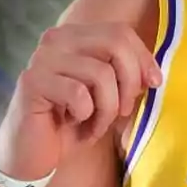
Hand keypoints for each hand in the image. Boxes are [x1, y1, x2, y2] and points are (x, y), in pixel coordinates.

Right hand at [0, 23, 161, 181]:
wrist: (34, 153)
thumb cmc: (76, 121)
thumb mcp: (111, 94)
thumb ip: (130, 75)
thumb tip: (155, 75)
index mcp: (76, 35)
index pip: (121, 32)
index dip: (143, 58)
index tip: (154, 84)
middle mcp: (56, 39)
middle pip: (115, 44)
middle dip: (130, 81)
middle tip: (124, 110)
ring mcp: (41, 58)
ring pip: (101, 73)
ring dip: (108, 107)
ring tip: (98, 123)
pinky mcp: (31, 82)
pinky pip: (79, 93)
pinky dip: (87, 115)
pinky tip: (76, 124)